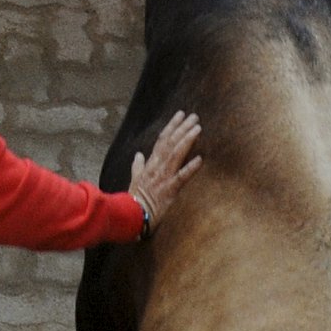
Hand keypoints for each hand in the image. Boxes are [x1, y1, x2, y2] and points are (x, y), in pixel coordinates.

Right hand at [127, 110, 203, 225]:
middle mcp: (157, 167)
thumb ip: (137, 166)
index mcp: (150, 163)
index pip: (162, 140)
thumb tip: (138, 154)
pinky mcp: (169, 191)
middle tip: (194, 116)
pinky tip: (200, 159)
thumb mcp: (134, 179)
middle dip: (182, 128)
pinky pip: (181, 178)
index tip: (180, 115)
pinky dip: (190, 168)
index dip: (172, 126)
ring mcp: (163, 177)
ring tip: (197, 129)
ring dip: (187, 141)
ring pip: (176, 155)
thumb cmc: (133, 199)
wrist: (131, 216)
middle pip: (171, 143)